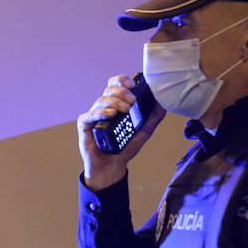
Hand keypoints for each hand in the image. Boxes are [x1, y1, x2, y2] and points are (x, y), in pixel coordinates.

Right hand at [76, 74, 165, 190]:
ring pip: (101, 100)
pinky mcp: (85, 125)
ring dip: (115, 102)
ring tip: (125, 111)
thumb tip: (163, 103)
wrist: (112, 166)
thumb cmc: (124, 149)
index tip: (133, 85)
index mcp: (116, 105)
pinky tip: (110, 115)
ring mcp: (93, 116)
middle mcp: (104, 108)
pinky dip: (100, 112)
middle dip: (122, 92)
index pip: (116, 85)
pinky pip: (89, 114)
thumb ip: (153, 117)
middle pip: (109, 90)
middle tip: (132, 101)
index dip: (123, 80)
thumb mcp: (143, 131)